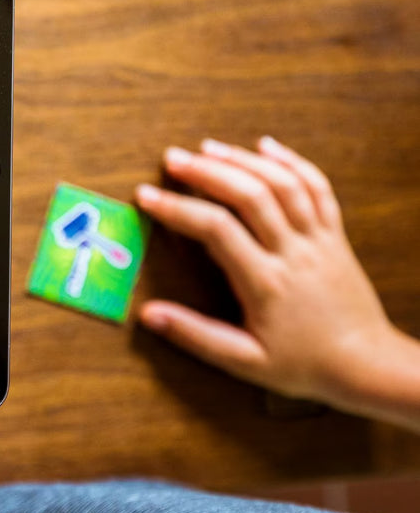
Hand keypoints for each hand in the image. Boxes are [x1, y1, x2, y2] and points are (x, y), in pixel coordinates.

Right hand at [136, 136, 417, 425]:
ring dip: (243, 160)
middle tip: (172, 158)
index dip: (177, 209)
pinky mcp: (335, 235)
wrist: (368, 365)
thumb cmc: (305, 366)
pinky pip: (317, 188)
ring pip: (283, 184)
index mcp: (266, 283)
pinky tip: (266, 146)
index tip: (145, 197)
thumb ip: (196, 336)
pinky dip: (292, 162)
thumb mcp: (245, 362)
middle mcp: (294, 253)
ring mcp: (318, 240)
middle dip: (207, 171)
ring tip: (208, 148)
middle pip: (250, 195)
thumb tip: (149, 315)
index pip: (216, 230)